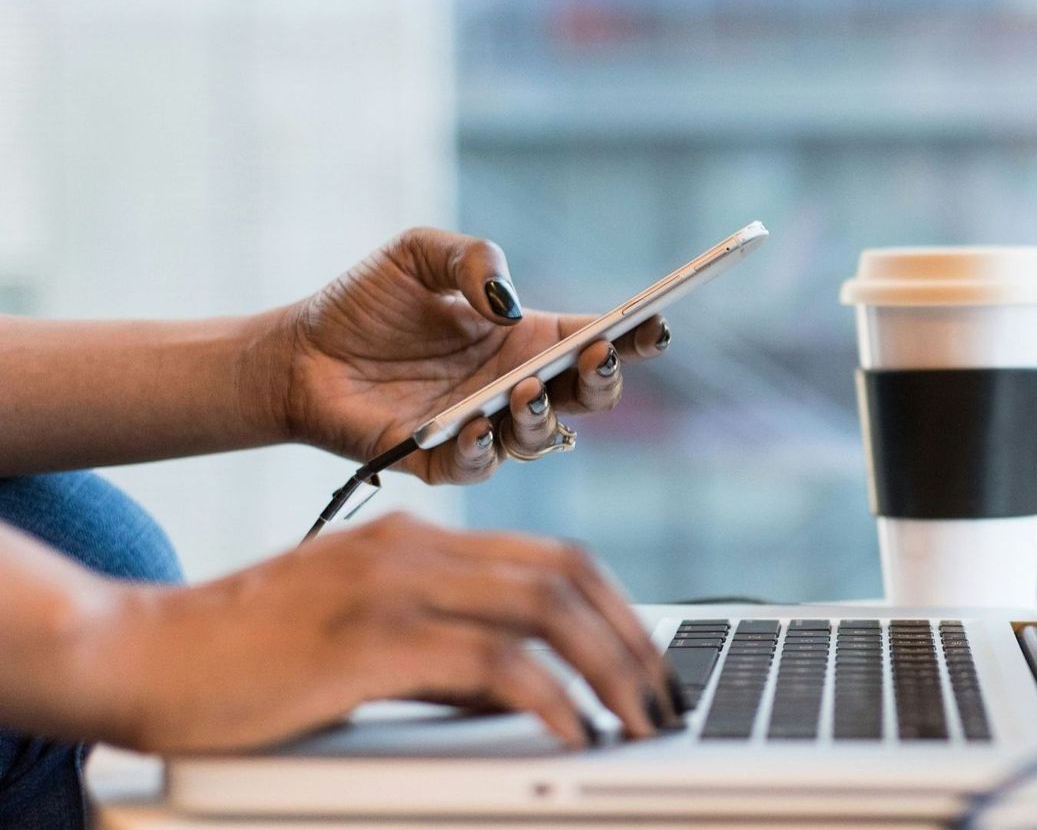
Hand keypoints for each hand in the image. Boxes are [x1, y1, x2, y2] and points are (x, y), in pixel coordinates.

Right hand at [94, 513, 678, 752]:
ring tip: (639, 722)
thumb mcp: (360, 640)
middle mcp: (414, 548)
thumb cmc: (242, 659)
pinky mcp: (369, 639)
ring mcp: (392, 586)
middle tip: (664, 699)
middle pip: (567, 574)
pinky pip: (492, 663)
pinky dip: (549, 698)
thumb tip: (522, 692)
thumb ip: (441, 653)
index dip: (618, 608)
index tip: (649, 662)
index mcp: (417, 540)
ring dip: (610, 669)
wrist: (136, 654)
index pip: (553, 556)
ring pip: (546, 609)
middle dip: (633, 640)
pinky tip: (573, 733)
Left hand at [274, 228, 671, 482]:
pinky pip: (478, 466)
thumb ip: (471, 259)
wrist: (296, 353)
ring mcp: (483, 427)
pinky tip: (475, 423)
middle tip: (596, 356)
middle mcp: (515, 387)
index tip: (654, 322)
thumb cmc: (364, 303)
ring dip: (544, 416)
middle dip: (604, 380)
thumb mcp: (419, 253)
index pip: (597, 340)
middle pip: (588, 397)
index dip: (634, 335)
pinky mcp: (439, 461)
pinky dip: (483, 449)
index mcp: (526, 339)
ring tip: (525, 389)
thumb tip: (507, 303)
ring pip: (542, 439)